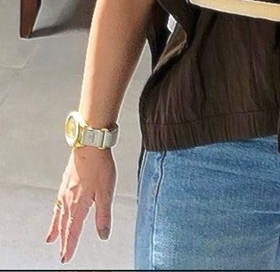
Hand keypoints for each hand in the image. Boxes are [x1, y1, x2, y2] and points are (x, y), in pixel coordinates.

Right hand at [46, 146, 116, 263]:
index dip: (70, 246)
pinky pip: (58, 202)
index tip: (66, 258)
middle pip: (64, 225)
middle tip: (61, 253)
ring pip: (58, 214)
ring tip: (51, 238)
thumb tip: (103, 235)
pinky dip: (55, 212)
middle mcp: (69, 199)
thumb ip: (104, 215)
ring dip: (56, 228)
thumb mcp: (106, 193)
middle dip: (62, 241)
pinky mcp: (66, 181)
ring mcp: (65, 190)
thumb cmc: (100, 166)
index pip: (73, 231)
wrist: (90, 144)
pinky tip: (57, 211)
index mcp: (79, 205)